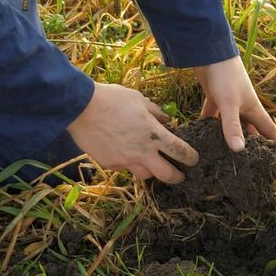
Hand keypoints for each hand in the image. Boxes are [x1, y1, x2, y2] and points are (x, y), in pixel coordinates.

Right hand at [67, 83, 198, 183]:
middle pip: (167, 175)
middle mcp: (142, 151)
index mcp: (154, 134)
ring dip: (151, 171)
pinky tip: (124, 153)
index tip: (194, 160)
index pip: (180, 152)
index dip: (191, 158)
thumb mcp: (138, 99)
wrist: (81, 108)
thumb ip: (155, 112)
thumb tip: (165, 120)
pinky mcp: (110, 163)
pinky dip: (128, 163)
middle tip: (179, 175)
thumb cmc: (112, 99)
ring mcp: (125, 160)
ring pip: (145, 175)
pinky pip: (124, 168)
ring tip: (150, 163)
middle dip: (177, 177)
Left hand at [192, 56, 275, 150]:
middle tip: (248, 167)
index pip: (270, 132)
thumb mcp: (230, 104)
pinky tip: (200, 137)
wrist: (210, 52)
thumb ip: (233, 127)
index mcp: (254, 110)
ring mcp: (229, 103)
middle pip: (252, 132)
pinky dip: (208, 126)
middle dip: (252, 148)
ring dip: (230, 138)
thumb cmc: (226, 76)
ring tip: (224, 157)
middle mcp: (244, 108)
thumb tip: (239, 151)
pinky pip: (213, 117)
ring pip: (233, 126)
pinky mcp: (215, 98)